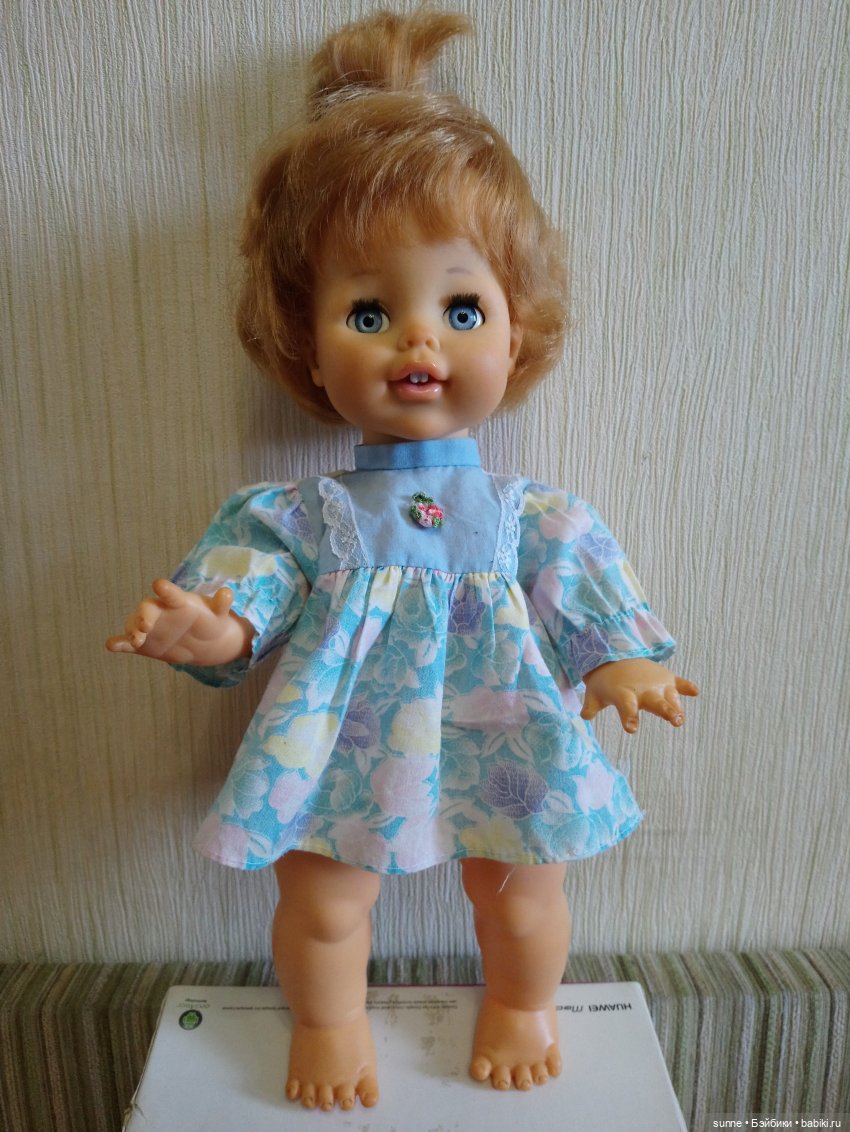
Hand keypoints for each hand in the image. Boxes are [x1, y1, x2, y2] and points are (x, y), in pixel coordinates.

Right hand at [105, 578, 253, 665]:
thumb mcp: (217, 613)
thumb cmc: (209, 621)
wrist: (203, 642)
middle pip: (147, 608)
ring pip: (135, 625)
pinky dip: (119, 643)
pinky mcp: (143, 644)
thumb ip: (221, 604)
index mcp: (178, 602)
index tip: (159, 585)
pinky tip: (111, 645)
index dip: (165, 590)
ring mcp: (150, 627)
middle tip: (146, 626)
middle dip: (145, 615)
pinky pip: (127, 642)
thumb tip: (227, 593)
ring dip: (133, 631)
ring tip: (136, 640)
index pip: (170, 594)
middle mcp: (160, 611)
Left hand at [581, 658, 697, 733]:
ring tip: (682, 718)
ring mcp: (656, 683)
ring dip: (678, 706)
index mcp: (624, 693)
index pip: (627, 707)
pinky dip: (687, 686)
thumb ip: (590, 705)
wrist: (616, 654)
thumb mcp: (594, 692)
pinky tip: (695, 691)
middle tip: (675, 721)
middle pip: (655, 702)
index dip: (629, 717)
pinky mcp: (666, 678)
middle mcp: (643, 689)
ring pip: (670, 696)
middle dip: (666, 711)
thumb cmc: (605, 681)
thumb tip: (584, 715)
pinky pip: (679, 682)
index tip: (632, 729)